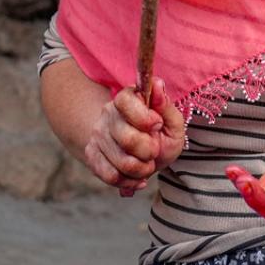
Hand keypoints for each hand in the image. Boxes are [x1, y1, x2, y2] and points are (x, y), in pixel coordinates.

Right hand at [82, 77, 185, 194]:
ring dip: (142, 169)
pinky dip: (129, 181)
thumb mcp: (172, 123)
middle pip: (127, 138)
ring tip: (147, 164)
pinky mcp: (92, 155)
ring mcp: (98, 136)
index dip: (144, 117)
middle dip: (149, 150)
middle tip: (154, 150)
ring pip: (120, 161)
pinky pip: (110, 176)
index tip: (157, 125)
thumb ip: (166, 106)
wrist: (144, 156)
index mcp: (128, 99)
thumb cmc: (161, 137)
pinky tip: (137, 177)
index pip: (125, 101)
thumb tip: (157, 84)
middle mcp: (108, 114)